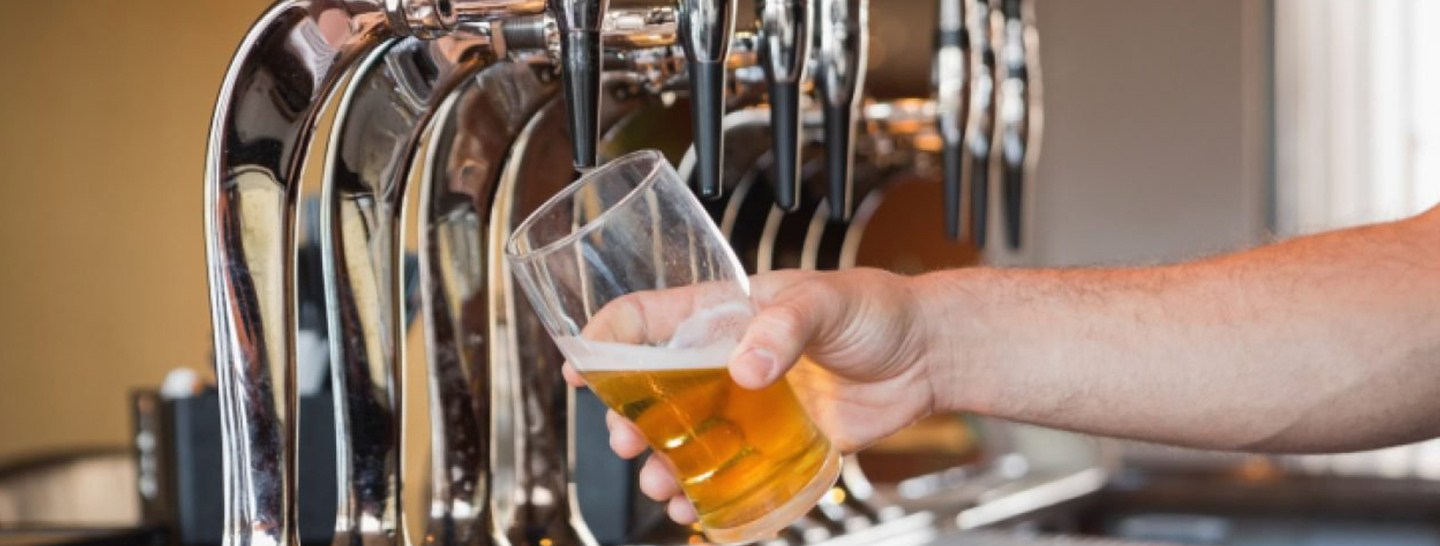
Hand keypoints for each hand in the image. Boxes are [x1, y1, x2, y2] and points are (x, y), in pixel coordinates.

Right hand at [562, 268, 938, 523]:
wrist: (929, 355)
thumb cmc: (878, 310)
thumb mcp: (826, 300)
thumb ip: (783, 328)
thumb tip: (746, 369)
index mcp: (728, 313)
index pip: (648, 319)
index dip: (607, 341)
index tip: (579, 369)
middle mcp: (729, 359)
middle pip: (655, 390)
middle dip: (629, 419)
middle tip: (627, 443)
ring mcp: (750, 404)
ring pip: (685, 437)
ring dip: (663, 464)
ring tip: (660, 486)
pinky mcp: (778, 441)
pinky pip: (730, 470)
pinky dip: (708, 492)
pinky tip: (697, 508)